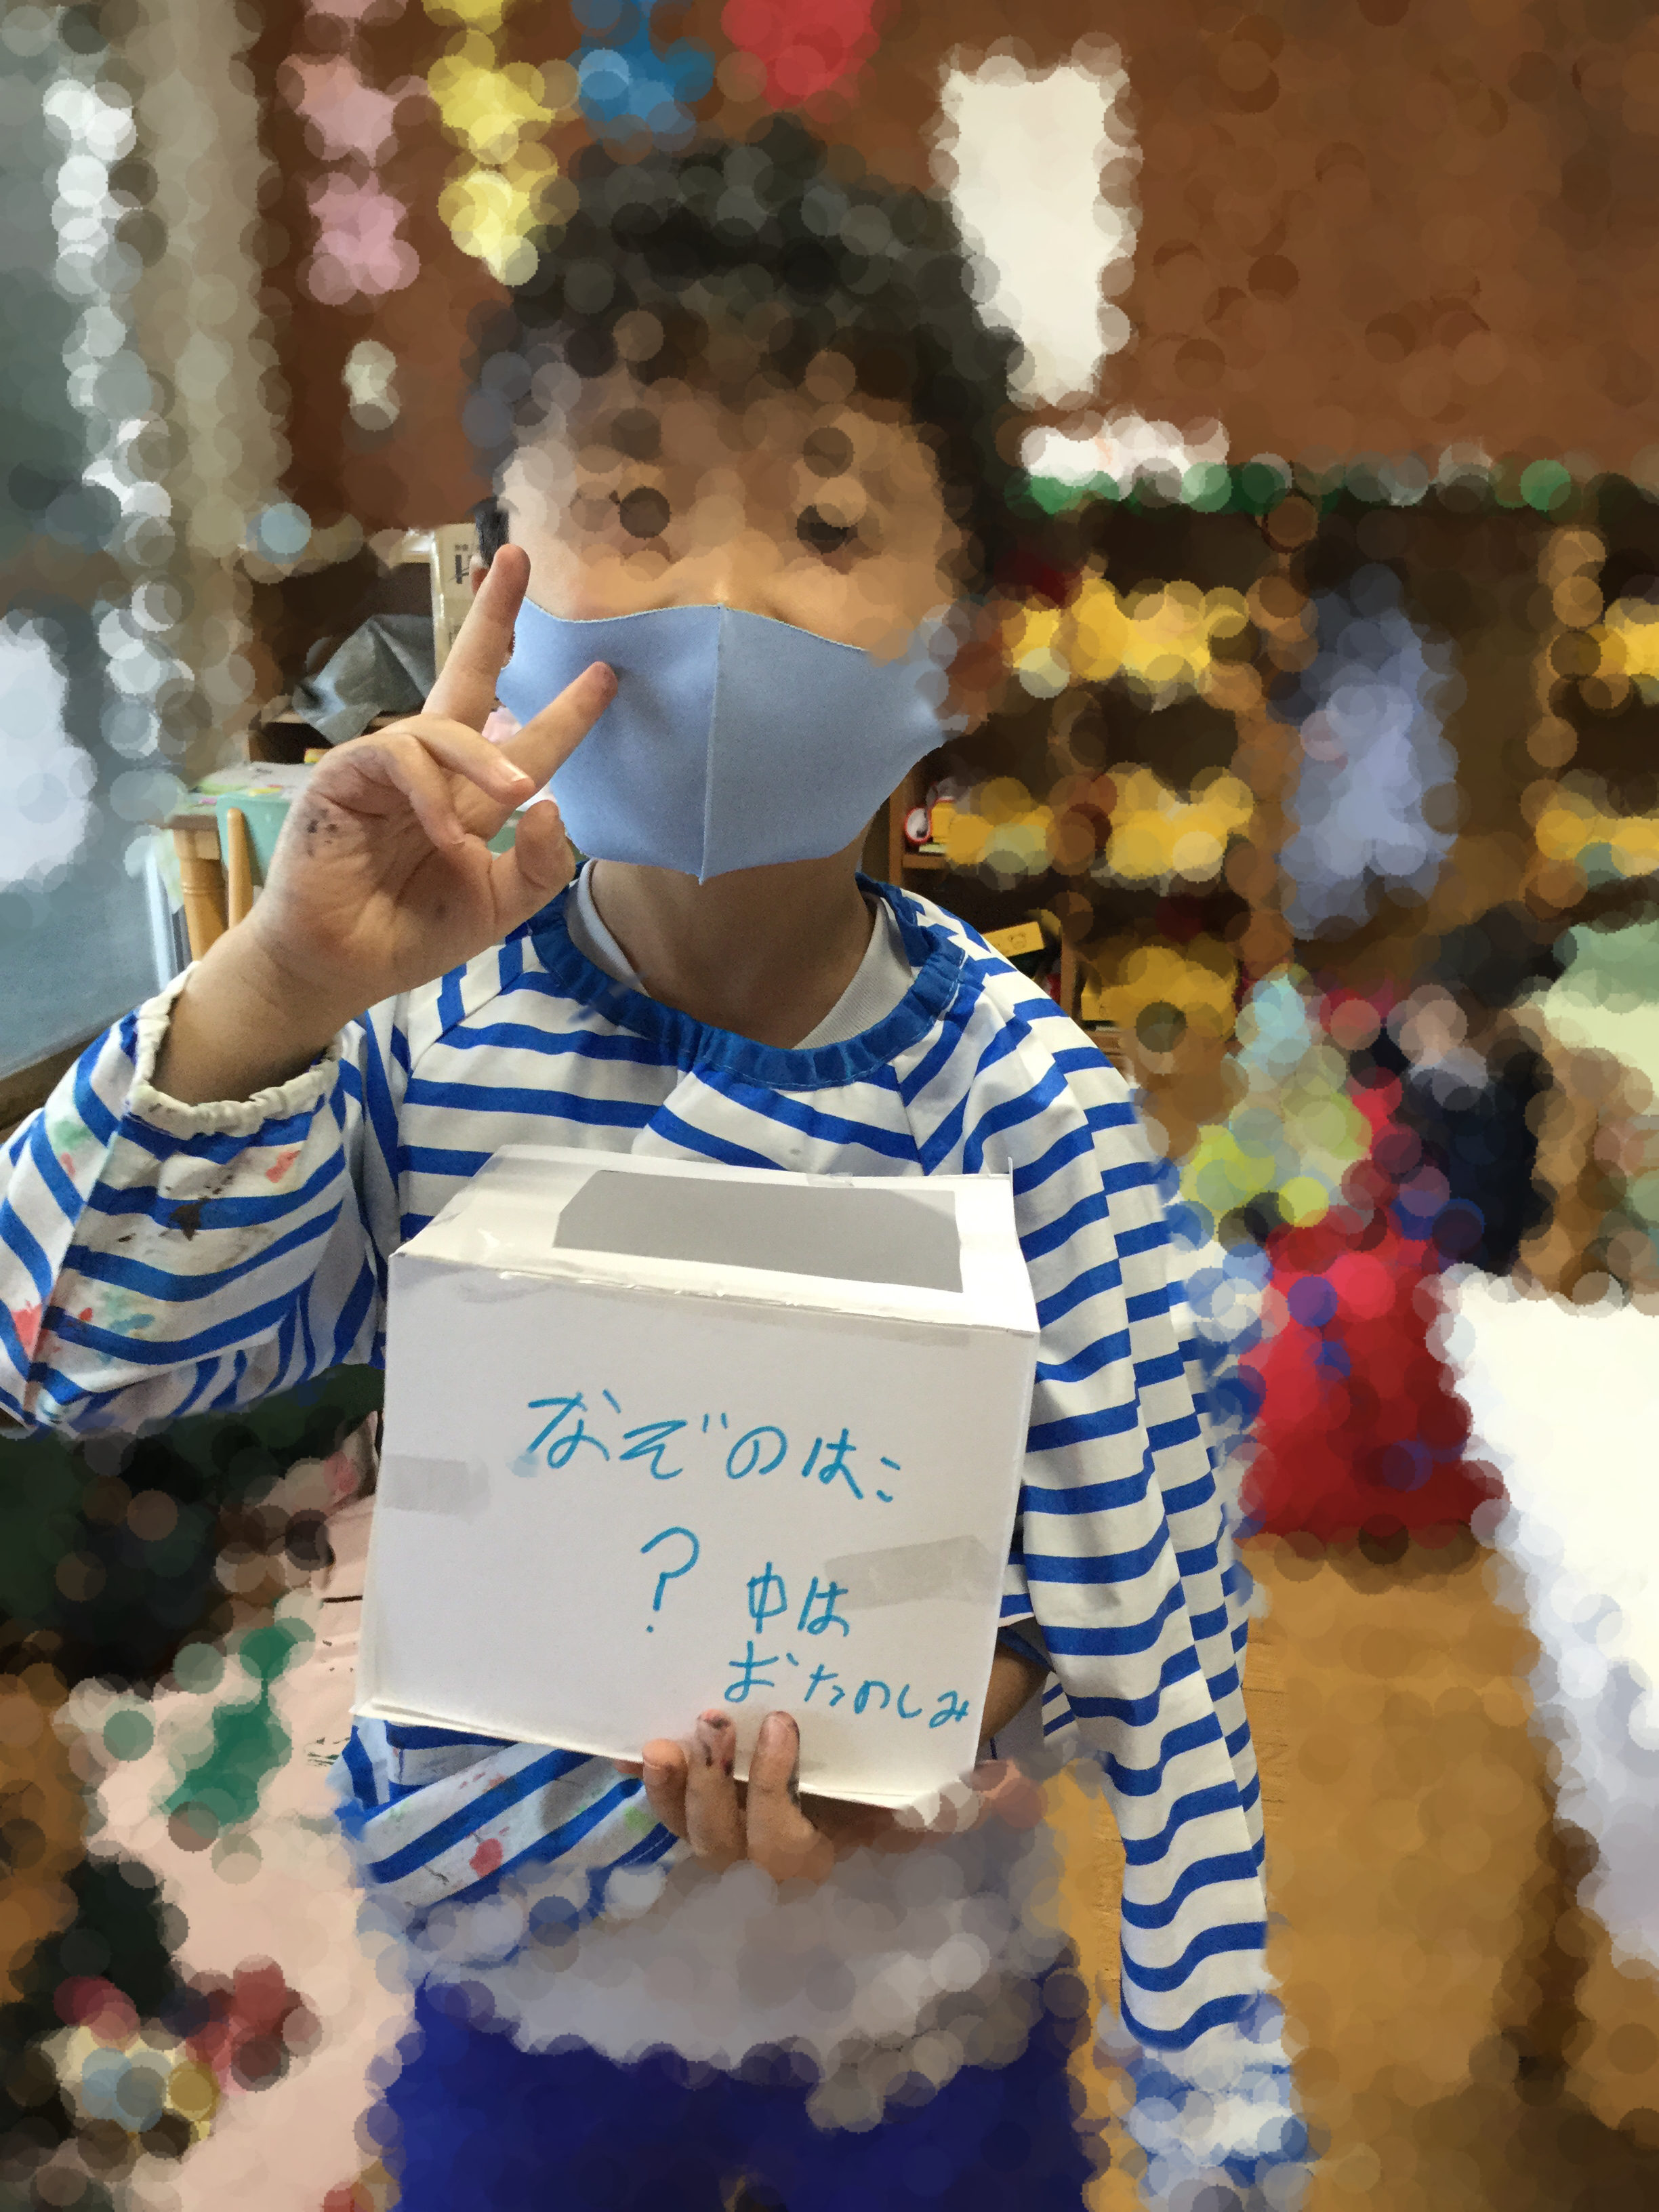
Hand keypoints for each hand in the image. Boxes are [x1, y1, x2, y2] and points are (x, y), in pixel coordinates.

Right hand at [242, 545, 612, 1022]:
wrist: (342, 966)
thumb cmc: (413, 933)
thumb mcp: (500, 906)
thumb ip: (539, 866)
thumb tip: (554, 803)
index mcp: (472, 798)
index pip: (525, 739)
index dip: (566, 710)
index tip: (609, 675)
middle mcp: (433, 772)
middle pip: (466, 677)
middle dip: (492, 618)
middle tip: (516, 560)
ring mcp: (386, 770)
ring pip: (442, 726)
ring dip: (485, 757)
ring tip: (517, 793)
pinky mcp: (345, 777)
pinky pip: (397, 757)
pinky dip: (430, 793)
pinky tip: (443, 836)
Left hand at [614, 1710, 1046, 1885]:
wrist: (899, 1704)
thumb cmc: (921, 1733)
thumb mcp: (954, 1759)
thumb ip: (980, 1786)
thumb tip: (1016, 1794)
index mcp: (834, 1838)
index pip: (791, 1850)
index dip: (771, 1797)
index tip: (783, 1722)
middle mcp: (781, 1837)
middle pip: (727, 1848)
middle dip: (711, 1793)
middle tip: (714, 1720)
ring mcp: (741, 1811)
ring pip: (691, 1831)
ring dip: (672, 1792)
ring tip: (666, 1738)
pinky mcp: (710, 1781)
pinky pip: (670, 1797)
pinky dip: (645, 1778)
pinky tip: (623, 1747)